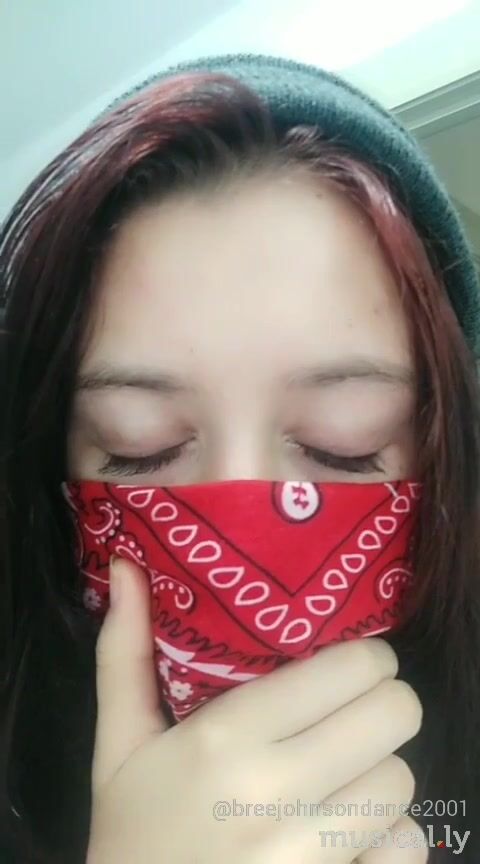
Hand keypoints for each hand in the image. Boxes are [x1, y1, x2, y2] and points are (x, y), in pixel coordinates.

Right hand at [86, 556, 425, 862]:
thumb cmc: (131, 831)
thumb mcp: (119, 743)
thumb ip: (124, 653)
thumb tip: (127, 564)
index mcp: (225, 738)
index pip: (352, 668)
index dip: (365, 658)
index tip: (347, 666)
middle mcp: (276, 793)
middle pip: (395, 714)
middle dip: (381, 705)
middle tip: (352, 714)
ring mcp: (312, 855)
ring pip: (403, 781)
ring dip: (379, 772)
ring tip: (340, 775)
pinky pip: (408, 847)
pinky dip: (388, 836)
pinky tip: (348, 832)